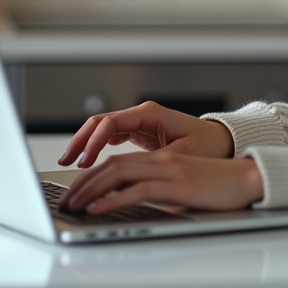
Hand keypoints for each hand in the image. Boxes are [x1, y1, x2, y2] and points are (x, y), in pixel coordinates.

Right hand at [57, 101, 234, 167]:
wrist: (222, 141)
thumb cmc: (207, 146)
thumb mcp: (181, 156)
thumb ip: (154, 163)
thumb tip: (130, 173)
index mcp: (150, 114)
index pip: (110, 122)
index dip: (93, 142)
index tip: (85, 162)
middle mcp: (141, 114)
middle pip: (99, 122)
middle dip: (80, 141)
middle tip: (65, 162)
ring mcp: (139, 122)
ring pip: (101, 129)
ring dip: (84, 144)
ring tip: (69, 163)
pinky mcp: (139, 132)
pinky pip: (110, 136)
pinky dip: (95, 147)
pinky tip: (86, 163)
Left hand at [58, 150, 263, 213]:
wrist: (250, 180)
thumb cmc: (219, 185)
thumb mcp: (183, 185)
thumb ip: (159, 189)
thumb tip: (133, 205)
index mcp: (161, 157)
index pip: (116, 161)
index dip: (90, 175)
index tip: (74, 192)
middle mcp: (161, 159)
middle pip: (111, 165)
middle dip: (82, 183)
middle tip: (65, 202)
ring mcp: (169, 170)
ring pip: (119, 173)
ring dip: (91, 190)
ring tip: (74, 205)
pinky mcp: (179, 185)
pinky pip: (138, 190)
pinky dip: (113, 199)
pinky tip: (98, 208)